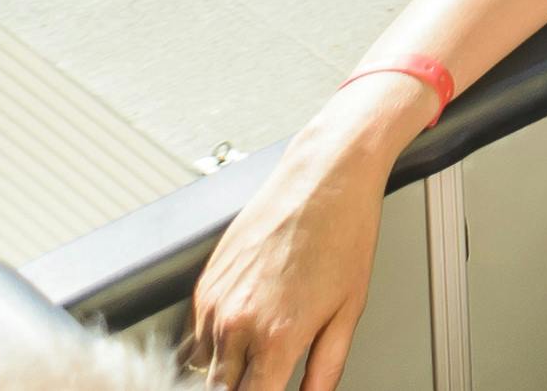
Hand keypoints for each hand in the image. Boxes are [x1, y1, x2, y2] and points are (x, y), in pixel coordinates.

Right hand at [183, 90, 419, 390]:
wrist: (325, 176)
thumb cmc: (344, 234)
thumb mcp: (349, 311)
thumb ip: (326, 370)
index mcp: (276, 337)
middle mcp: (236, 324)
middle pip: (221, 390)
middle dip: (243, 389)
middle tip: (268, 374)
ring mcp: (214, 303)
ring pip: (205, 366)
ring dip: (227, 371)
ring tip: (260, 352)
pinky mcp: (204, 284)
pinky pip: (197, 334)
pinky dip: (216, 342)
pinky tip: (247, 325)